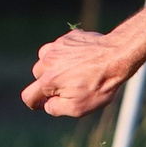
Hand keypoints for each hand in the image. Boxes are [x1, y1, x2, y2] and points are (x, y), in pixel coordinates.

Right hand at [21, 27, 135, 117]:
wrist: (117, 57)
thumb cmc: (100, 85)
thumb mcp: (78, 108)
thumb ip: (56, 109)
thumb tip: (47, 105)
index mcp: (48, 81)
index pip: (28, 96)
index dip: (34, 104)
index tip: (43, 104)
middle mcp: (47, 61)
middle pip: (37, 75)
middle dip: (47, 82)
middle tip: (67, 86)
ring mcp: (57, 47)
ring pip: (46, 58)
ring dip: (53, 66)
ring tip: (72, 72)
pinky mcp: (68, 37)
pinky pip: (59, 47)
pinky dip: (65, 54)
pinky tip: (81, 59)